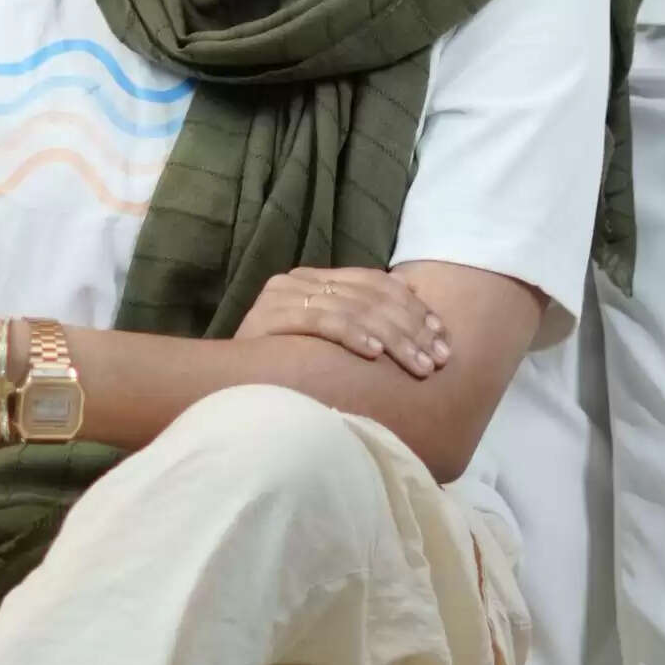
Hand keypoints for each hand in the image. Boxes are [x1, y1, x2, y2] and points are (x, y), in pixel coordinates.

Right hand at [237, 266, 450, 377]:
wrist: (221, 385)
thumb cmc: (280, 369)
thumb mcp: (325, 343)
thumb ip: (359, 323)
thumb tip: (413, 309)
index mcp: (315, 280)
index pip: (376, 283)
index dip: (414, 308)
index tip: (443, 339)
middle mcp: (299, 280)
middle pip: (370, 296)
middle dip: (411, 329)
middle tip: (439, 360)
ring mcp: (282, 296)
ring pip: (353, 308)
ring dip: (394, 339)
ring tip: (418, 365)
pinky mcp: (268, 318)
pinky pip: (321, 321)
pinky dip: (352, 335)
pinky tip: (375, 354)